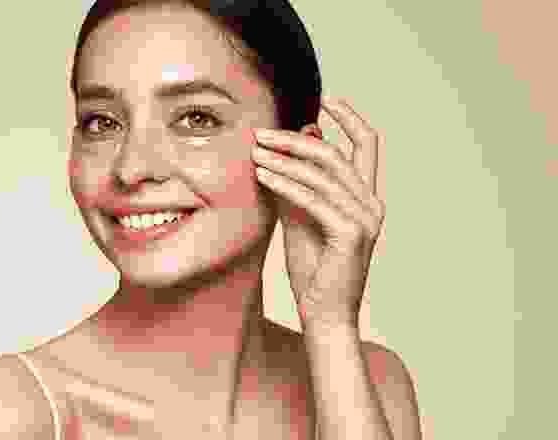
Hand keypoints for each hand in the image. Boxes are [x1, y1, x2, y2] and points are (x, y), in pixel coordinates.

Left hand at [251, 96, 384, 328]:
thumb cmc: (313, 268)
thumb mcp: (301, 216)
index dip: (351, 117)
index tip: (327, 98)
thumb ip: (299, 181)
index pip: (366, 145)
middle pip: (335, 155)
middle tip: (260, 134)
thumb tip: (297, 140)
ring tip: (253, 152)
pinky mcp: (351, 235)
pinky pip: (314, 199)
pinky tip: (262, 175)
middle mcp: (371, 204)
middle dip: (294, 141)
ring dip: (284, 159)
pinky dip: (286, 184)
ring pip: (323, 175)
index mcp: (365, 197)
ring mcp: (365, 219)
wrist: (324, 315)